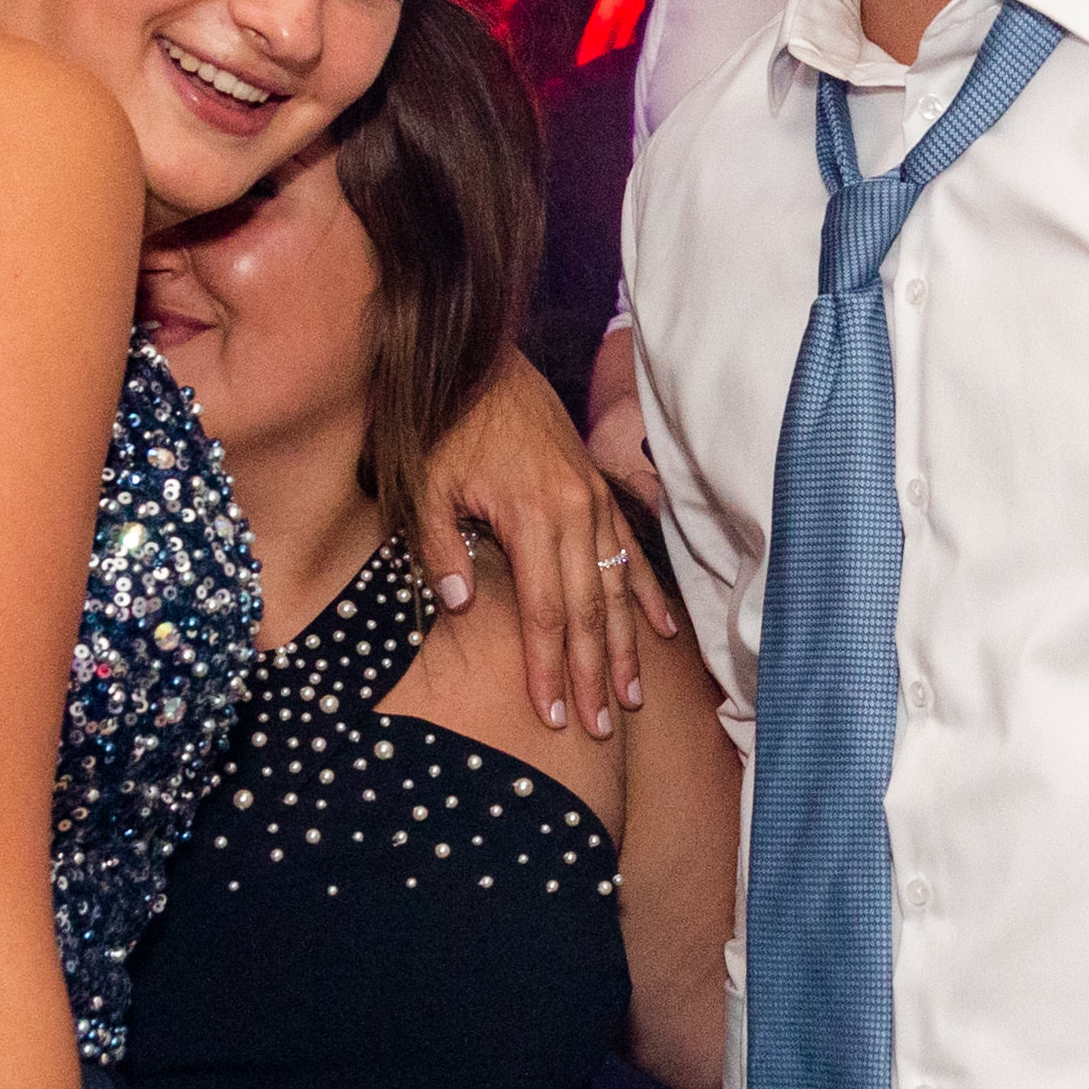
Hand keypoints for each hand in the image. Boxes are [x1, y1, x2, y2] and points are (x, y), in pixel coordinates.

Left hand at [416, 352, 673, 735]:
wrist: (484, 362)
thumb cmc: (446, 426)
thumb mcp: (426, 485)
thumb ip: (440, 548)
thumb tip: (463, 607)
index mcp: (532, 515)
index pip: (543, 610)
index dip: (548, 665)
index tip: (553, 713)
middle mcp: (575, 512)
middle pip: (589, 610)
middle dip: (594, 673)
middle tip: (600, 726)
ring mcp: (594, 501)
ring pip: (616, 588)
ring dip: (626, 647)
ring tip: (632, 698)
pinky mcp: (599, 492)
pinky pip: (630, 553)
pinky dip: (647, 594)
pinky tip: (662, 632)